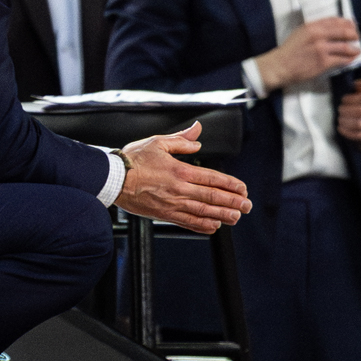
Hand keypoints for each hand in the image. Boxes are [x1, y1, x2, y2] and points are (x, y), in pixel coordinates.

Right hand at [114, 121, 252, 233]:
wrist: (113, 179)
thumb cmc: (133, 160)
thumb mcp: (158, 142)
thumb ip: (181, 140)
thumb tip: (197, 133)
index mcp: (180, 170)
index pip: (212, 178)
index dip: (230, 185)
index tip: (242, 189)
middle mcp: (179, 189)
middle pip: (212, 197)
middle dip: (232, 202)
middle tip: (247, 206)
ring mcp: (172, 204)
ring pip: (203, 212)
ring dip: (222, 215)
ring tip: (236, 217)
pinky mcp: (163, 214)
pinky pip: (187, 222)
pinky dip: (202, 226)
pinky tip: (213, 226)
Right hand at [255, 17, 360, 90]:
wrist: (280, 66)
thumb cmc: (290, 50)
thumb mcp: (300, 33)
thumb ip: (315, 29)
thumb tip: (332, 29)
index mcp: (312, 26)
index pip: (335, 21)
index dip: (347, 23)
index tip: (352, 25)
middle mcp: (318, 35)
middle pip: (344, 32)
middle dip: (354, 34)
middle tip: (357, 37)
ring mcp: (322, 49)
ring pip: (345, 46)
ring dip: (354, 48)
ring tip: (357, 49)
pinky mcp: (323, 62)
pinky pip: (341, 60)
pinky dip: (349, 59)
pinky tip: (351, 59)